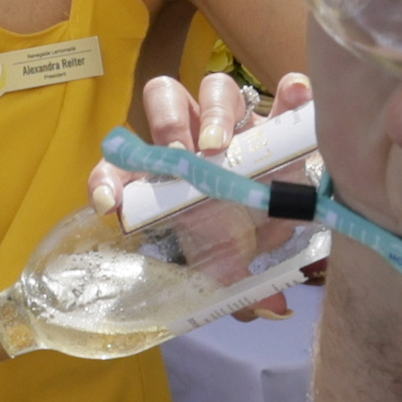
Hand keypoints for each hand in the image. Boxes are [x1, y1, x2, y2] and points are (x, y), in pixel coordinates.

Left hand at [88, 69, 315, 316]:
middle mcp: (195, 133)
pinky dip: (288, 91)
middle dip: (166, 125)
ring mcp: (236, 119)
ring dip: (214, 111)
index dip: (108, 180)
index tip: (111, 205)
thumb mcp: (225, 258)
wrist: (282, 210)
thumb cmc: (237, 231)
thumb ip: (229, 276)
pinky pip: (283, 91)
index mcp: (164, 169)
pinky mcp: (278, 115)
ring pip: (214, 88)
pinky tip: (293, 97)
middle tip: (180, 158)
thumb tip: (256, 313)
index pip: (120, 164)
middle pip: (165, 100)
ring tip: (220, 144)